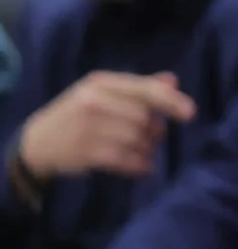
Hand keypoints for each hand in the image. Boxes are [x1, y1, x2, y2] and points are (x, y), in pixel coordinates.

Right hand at [17, 70, 196, 180]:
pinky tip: (143, 167)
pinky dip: (138, 165)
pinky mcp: (83, 153)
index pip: (144, 89)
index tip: (191, 114)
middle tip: (155, 137)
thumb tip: (173, 81)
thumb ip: (138, 87)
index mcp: (100, 82)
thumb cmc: (77, 113)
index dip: (171, 102)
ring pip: (135, 139)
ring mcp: (86, 128)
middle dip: (156, 130)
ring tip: (147, 152)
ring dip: (148, 149)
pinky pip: (123, 159)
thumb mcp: (102, 93)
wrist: (36, 142)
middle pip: (143, 117)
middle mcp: (93, 101)